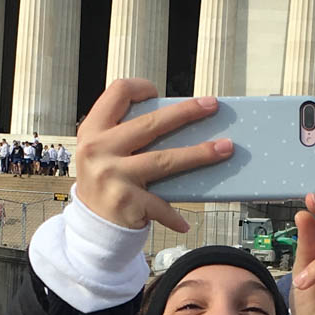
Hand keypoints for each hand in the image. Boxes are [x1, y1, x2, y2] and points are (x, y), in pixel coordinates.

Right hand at [73, 79, 232, 231]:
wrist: (88, 226)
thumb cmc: (105, 183)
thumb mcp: (103, 153)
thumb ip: (125, 134)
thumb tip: (179, 119)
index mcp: (93, 130)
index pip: (117, 92)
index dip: (139, 87)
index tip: (158, 92)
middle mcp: (98, 149)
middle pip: (151, 124)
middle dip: (187, 112)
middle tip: (212, 106)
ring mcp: (111, 175)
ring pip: (165, 159)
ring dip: (200, 154)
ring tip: (225, 148)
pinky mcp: (125, 201)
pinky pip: (160, 204)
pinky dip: (174, 216)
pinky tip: (185, 223)